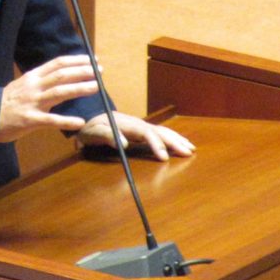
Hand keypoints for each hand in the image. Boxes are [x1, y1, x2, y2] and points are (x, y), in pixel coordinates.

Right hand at [0, 54, 98, 142]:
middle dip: (82, 71)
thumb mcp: (23, 85)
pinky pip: (51, 120)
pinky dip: (66, 120)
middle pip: (61, 75)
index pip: (58, 63)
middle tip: (100, 72)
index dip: (77, 60)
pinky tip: (80, 121)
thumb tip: (62, 76)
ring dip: (79, 88)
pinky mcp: (30, 120)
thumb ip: (41, 80)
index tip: (93, 60)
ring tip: (96, 87)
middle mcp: (34, 86)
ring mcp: (32, 102)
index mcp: (33, 76)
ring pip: (59, 92)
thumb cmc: (8, 102)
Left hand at [75, 112, 194, 160]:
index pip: (145, 132)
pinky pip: (159, 132)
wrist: (88, 121)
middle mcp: (135, 123)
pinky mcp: (140, 130)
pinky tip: (181, 143)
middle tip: (187, 152)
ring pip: (161, 130)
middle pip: (157, 130)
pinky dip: (172, 137)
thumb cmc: (89, 130)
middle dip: (173, 141)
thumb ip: (106, 136)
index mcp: (125, 124)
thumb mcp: (92, 133)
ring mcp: (139, 125)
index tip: (164, 158)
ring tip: (190, 148)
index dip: (155, 144)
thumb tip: (125, 144)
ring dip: (176, 139)